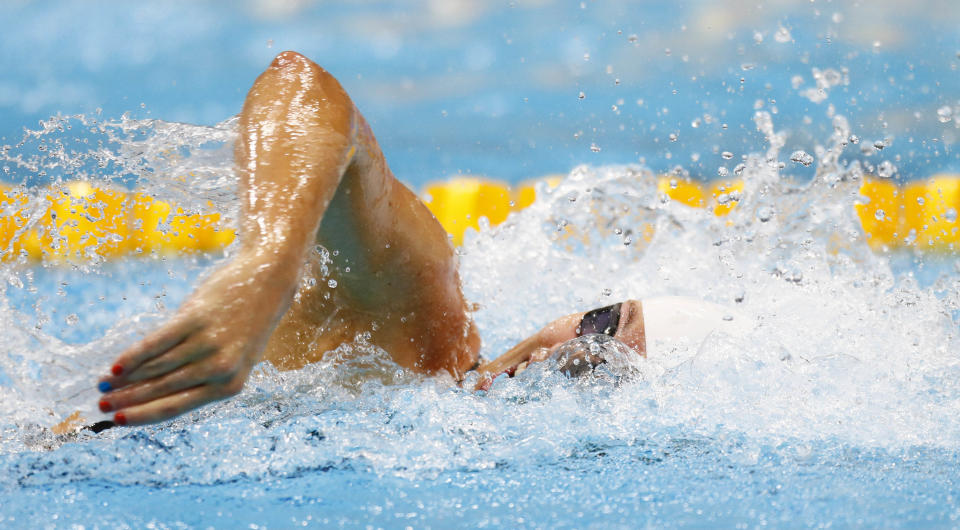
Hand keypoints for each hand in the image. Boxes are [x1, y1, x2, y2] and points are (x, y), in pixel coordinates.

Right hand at [97, 254, 297, 425]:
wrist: (268, 280)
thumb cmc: (245, 323)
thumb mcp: (234, 357)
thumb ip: (202, 375)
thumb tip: (148, 389)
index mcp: (230, 386)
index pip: (177, 407)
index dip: (144, 415)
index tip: (118, 421)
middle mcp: (220, 368)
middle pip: (162, 390)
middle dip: (127, 400)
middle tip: (100, 406)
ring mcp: (208, 343)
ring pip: (156, 369)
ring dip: (124, 379)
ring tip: (103, 385)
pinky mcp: (196, 319)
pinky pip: (156, 343)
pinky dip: (133, 356)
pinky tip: (115, 365)